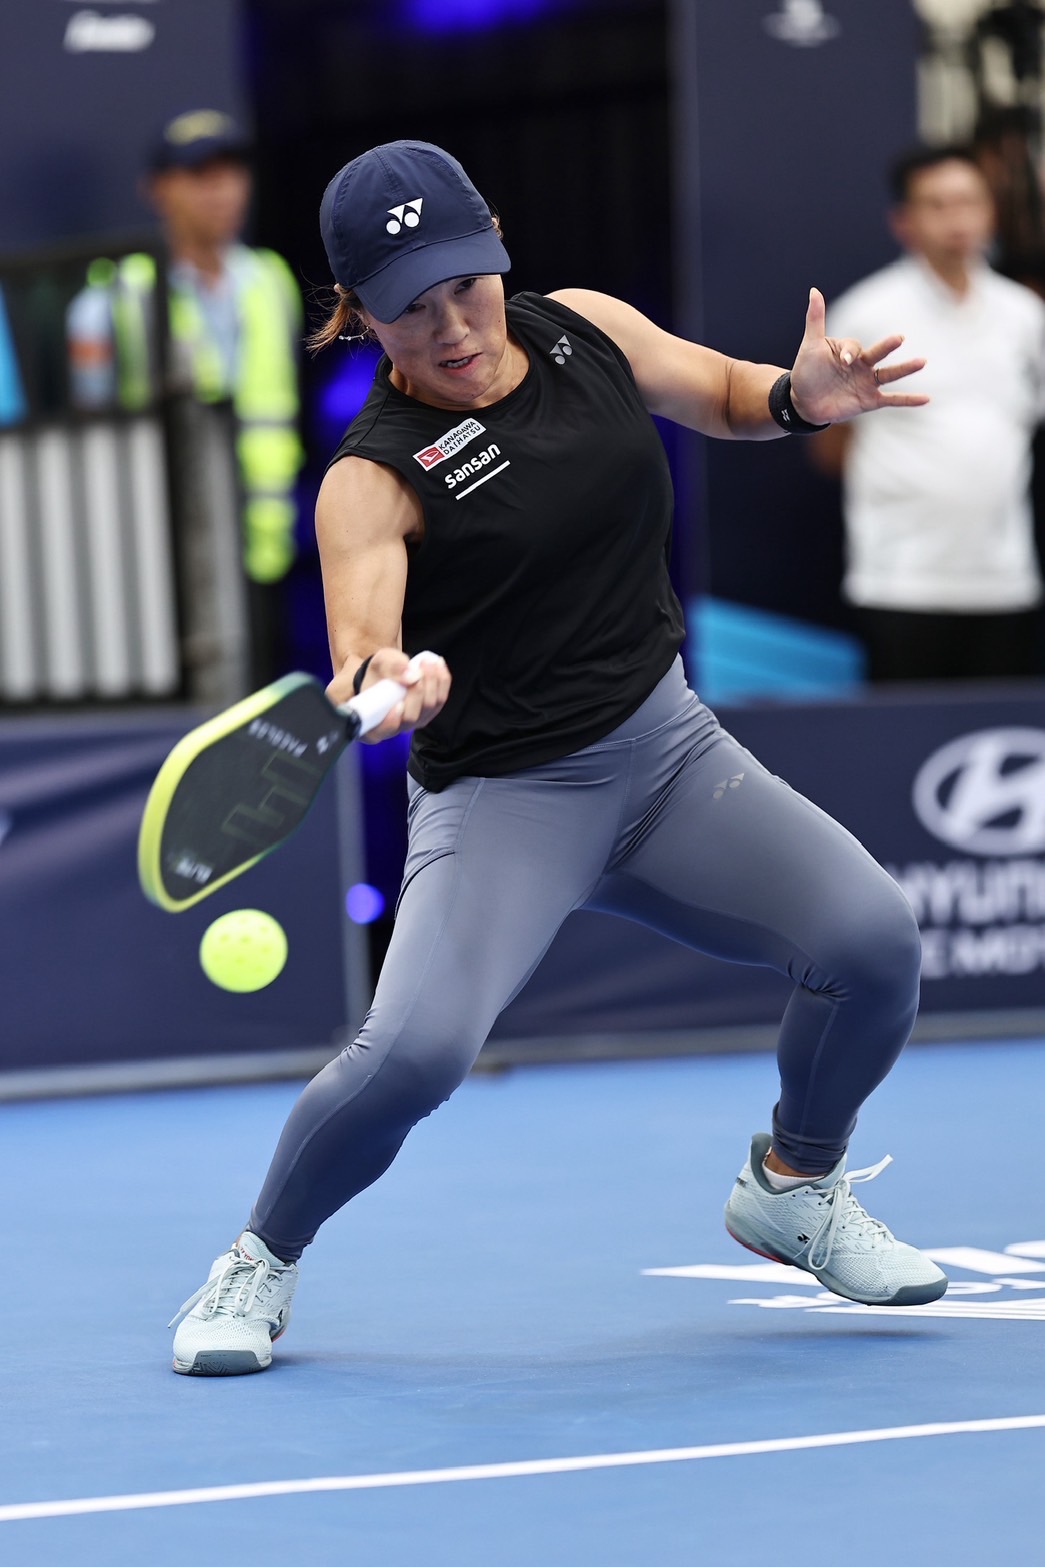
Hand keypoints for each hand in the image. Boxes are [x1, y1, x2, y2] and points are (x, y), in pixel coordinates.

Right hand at [355, 647, 450, 742]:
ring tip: (427, 662)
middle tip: (417, 669)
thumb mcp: (379, 663)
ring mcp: (416, 721)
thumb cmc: (379, 672)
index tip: (397, 705)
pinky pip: (441, 699)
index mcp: (374, 722)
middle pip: (411, 717)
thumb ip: (390, 668)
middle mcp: (396, 727)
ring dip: (432, 682)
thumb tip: (410, 676)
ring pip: (429, 707)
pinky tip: (438, 665)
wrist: (389, 671)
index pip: (380, 732)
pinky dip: (442, 681)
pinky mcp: (430, 711)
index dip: (390, 723)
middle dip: (417, 692)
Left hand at [788, 287, 927, 424]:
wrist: (804, 402)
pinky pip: (892, 399)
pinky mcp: (870, 401)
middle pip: (879, 353)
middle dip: (887, 346)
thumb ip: (816, 319)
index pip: (854, 347)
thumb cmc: (807, 372)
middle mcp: (863, 365)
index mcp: (850, 350)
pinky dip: (908, 400)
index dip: (849, 353)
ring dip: (906, 368)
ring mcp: (868, 383)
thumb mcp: (811, 345)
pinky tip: (926, 399)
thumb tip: (814, 290)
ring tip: (922, 362)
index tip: (843, 361)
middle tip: (899, 338)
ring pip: (890, 374)